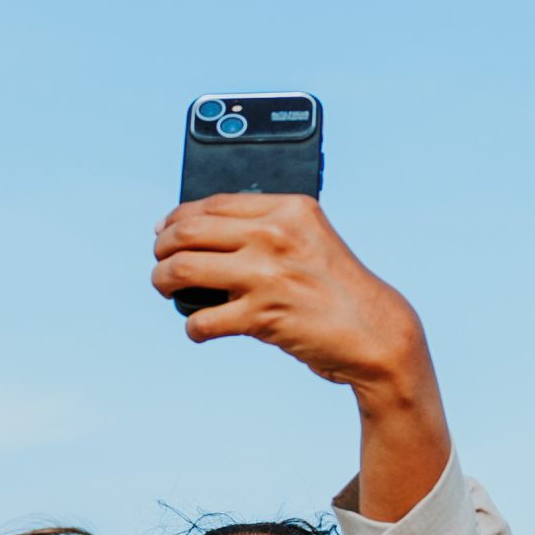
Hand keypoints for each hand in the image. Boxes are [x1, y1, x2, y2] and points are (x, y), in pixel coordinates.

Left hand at [151, 195, 430, 395]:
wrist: (375, 331)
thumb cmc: (336, 288)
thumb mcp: (310, 239)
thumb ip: (266, 228)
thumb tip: (198, 229)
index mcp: (289, 209)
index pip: (212, 203)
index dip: (177, 217)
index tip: (164, 230)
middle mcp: (276, 236)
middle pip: (187, 232)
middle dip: (162, 249)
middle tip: (160, 264)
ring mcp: (267, 276)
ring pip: (181, 271)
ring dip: (162, 282)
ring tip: (166, 290)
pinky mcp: (263, 317)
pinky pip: (202, 320)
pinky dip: (193, 328)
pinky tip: (201, 329)